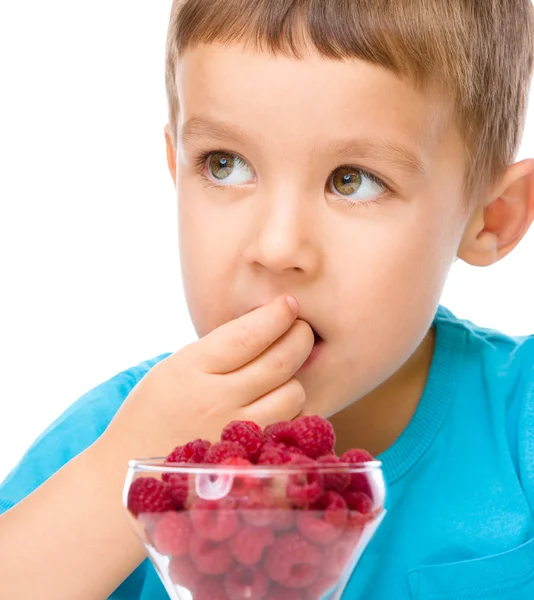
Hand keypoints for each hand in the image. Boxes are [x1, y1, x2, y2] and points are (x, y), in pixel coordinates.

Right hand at [99, 296, 313, 457]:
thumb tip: (269, 323)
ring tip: (285, 370)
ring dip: (296, 376)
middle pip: (279, 361)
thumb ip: (217, 349)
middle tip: (300, 329)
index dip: (276, 315)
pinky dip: (293, 409)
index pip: (247, 334)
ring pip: (292, 393)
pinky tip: (281, 399)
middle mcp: (215, 399)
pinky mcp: (248, 457)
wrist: (127, 468)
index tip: (288, 304)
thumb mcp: (174, 367)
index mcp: (190, 368)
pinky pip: (290, 425)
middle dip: (300, 336)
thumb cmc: (155, 410)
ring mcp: (234, 432)